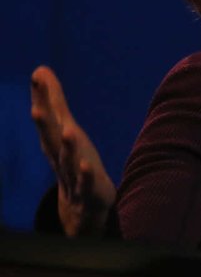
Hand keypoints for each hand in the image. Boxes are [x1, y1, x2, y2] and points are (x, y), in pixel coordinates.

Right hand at [30, 65, 115, 235]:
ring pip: (68, 160)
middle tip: (36, 107)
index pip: (47, 117)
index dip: (42, 97)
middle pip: (50, 138)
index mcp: (54, 141)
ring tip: (68, 131)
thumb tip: (40, 70)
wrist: (81, 206)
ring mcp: (73, 173)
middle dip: (44, 123)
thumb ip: (53, 101)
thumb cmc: (73, 159)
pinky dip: (84, 174)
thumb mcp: (63, 128)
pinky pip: (86, 182)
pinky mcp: (89, 189)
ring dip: (67, 147)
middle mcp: (60, 155)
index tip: (38, 75)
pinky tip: (86, 165)